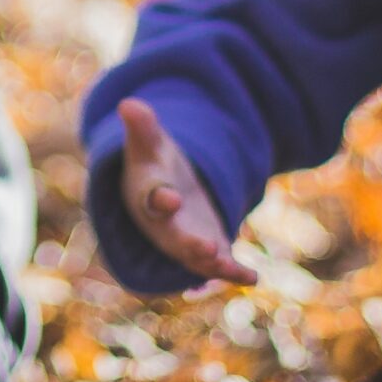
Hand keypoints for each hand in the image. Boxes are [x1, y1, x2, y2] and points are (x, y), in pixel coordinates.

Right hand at [117, 99, 254, 287]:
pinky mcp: (208, 250)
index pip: (152, 198)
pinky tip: (253, 277)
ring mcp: (186, 241)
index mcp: (147, 197)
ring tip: (229, 267)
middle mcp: (164, 226)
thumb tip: (128, 103)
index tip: (170, 198)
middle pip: (175, 238)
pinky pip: (219, 266)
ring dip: (212, 264)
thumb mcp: (149, 143)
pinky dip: (234, 274)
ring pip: (196, 259)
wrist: (160, 194)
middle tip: (206, 249)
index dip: (161, 198)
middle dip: (190, 245)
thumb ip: (142, 127)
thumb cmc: (153, 165)